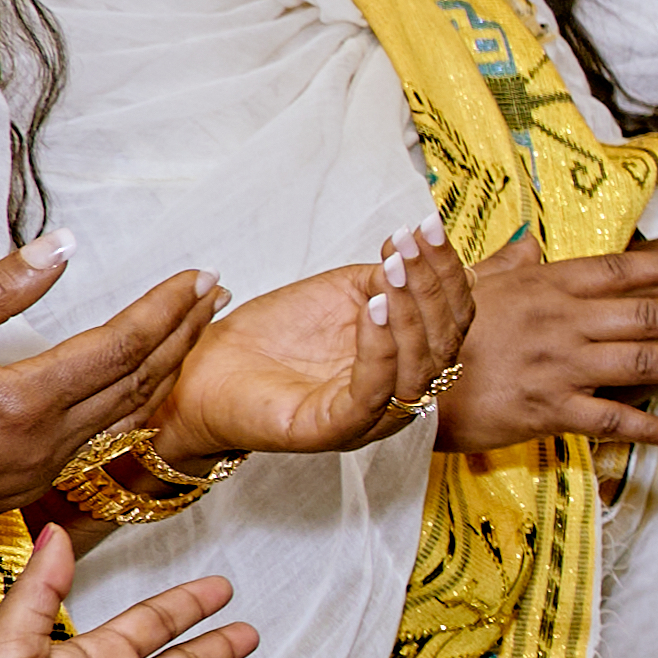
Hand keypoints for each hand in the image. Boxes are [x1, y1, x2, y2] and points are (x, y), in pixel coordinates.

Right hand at [0, 246, 222, 557]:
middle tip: (215, 294)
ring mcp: (33, 477)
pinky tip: (135, 387)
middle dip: (183, 335)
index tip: (199, 276)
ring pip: (122, 418)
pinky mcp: (16, 494)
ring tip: (191, 331)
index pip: (120, 347)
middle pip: (137, 384)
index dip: (166, 309)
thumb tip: (64, 247)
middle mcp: (41, 447)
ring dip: (162, 371)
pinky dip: (127, 406)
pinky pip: (92, 444)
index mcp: (21, 404)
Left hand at [151, 237, 464, 467]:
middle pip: (445, 343)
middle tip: (411, 245)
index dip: (447, 271)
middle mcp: (400, 391)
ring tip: (393, 269)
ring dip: (411, 312)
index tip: (429, 228)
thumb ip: (382, 281)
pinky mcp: (336, 430)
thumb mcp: (339, 295)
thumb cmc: (270, 337)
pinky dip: (379, 348)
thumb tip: (414, 249)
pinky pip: (373, 393)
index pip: (451, 318)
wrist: (206, 372)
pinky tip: (371, 308)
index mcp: (408, 359)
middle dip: (432, 286)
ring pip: (418, 369)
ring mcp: (372, 416)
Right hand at [441, 242, 657, 452]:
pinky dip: (651, 427)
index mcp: (545, 286)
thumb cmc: (434, 334)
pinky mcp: (546, 410)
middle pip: (650, 315)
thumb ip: (508, 265)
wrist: (398, 382)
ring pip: (644, 362)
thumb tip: (532, 242)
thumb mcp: (468, 287)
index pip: (621, 271)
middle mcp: (560, 321)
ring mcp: (557, 365)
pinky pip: (611, 419)